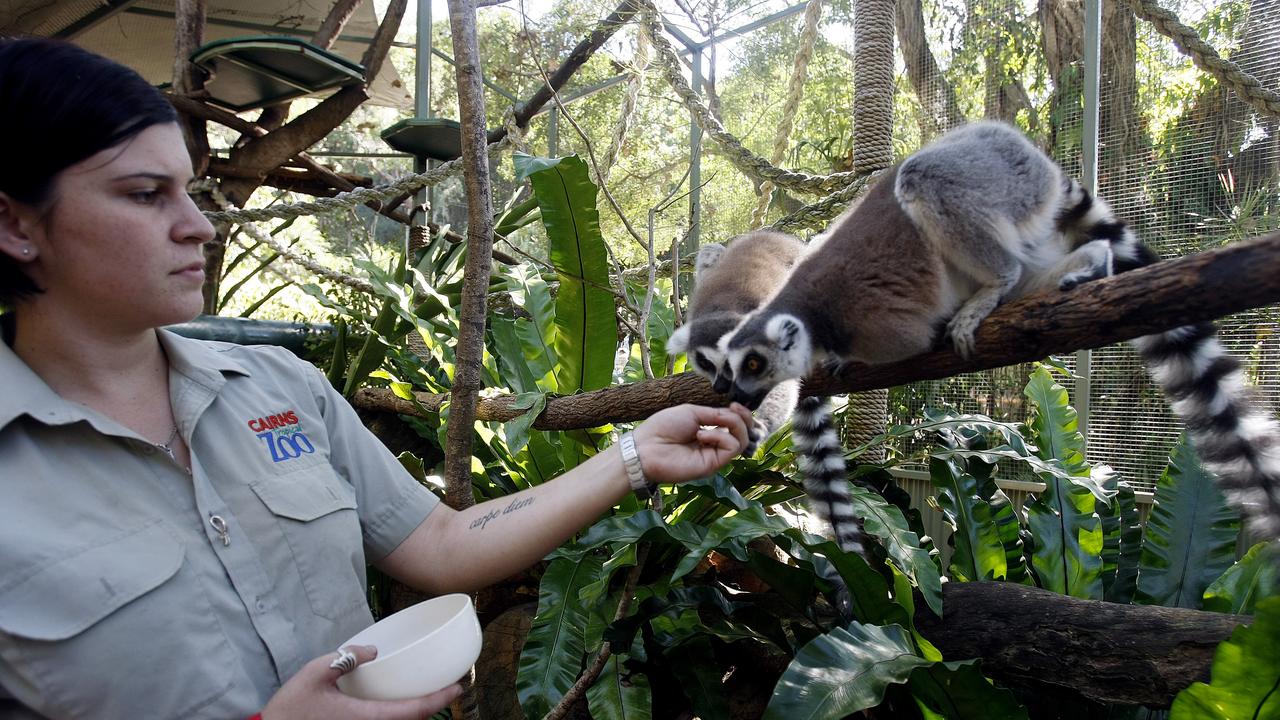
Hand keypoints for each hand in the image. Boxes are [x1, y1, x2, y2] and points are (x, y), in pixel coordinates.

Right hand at [261, 645, 460, 719]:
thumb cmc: (290, 707)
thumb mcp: (315, 672)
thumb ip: (346, 658)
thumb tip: (373, 650)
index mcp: (364, 716)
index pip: (413, 711)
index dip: (439, 700)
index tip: (458, 687)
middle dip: (434, 705)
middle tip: (450, 685)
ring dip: (418, 711)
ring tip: (431, 691)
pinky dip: (401, 714)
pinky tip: (401, 701)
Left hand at [630, 403, 753, 483]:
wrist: (646, 447)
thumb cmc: (663, 428)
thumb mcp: (691, 412)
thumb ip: (715, 414)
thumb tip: (734, 413)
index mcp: (707, 431)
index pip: (735, 425)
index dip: (740, 414)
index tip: (734, 404)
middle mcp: (713, 444)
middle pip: (743, 433)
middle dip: (743, 418)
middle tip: (734, 408)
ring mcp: (713, 455)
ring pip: (741, 441)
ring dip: (733, 425)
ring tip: (715, 422)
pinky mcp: (712, 465)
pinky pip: (731, 448)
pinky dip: (721, 436)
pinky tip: (702, 435)